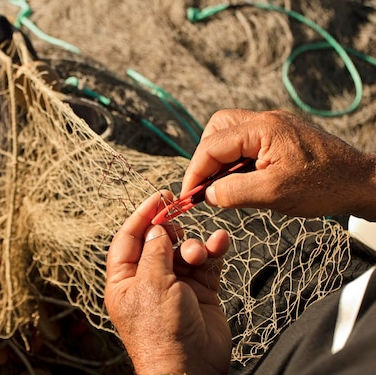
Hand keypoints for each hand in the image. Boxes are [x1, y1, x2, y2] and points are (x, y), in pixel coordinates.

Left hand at [105, 191, 231, 374]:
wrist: (191, 366)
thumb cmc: (161, 333)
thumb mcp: (152, 284)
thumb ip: (155, 251)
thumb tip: (156, 227)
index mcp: (125, 280)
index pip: (128, 239)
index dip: (142, 215)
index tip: (159, 196)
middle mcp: (148, 281)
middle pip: (158, 241)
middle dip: (171, 228)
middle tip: (181, 215)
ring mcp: (175, 286)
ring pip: (184, 251)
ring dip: (194, 246)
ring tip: (199, 254)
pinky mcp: (199, 292)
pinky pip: (206, 264)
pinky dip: (213, 252)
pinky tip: (220, 243)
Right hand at [181, 109, 375, 219]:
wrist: (362, 182)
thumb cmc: (324, 186)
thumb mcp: (272, 194)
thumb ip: (233, 192)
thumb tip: (208, 194)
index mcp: (261, 129)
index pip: (212, 145)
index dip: (195, 172)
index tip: (188, 195)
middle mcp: (266, 121)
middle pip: (217, 129)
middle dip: (205, 158)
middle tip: (206, 185)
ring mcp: (275, 127)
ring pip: (230, 134)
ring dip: (220, 159)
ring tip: (223, 185)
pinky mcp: (282, 137)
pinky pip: (247, 142)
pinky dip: (236, 160)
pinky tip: (242, 181)